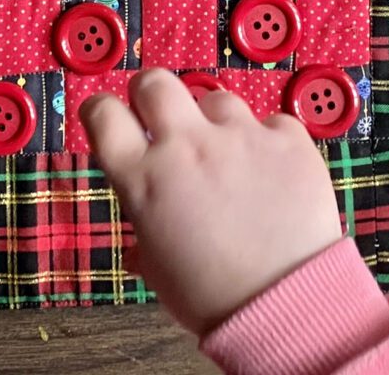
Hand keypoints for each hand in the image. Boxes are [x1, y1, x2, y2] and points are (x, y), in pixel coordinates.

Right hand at [79, 68, 341, 336]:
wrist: (287, 308)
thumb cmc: (214, 297)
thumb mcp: (158, 267)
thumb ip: (145, 232)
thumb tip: (140, 239)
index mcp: (144, 178)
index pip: (102, 112)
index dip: (101, 110)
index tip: (108, 117)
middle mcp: (186, 145)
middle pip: (154, 82)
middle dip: (152, 93)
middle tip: (163, 118)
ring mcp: (239, 136)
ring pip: (217, 99)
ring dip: (216, 123)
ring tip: (230, 159)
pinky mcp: (287, 139)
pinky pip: (271, 123)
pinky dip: (268, 142)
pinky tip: (273, 172)